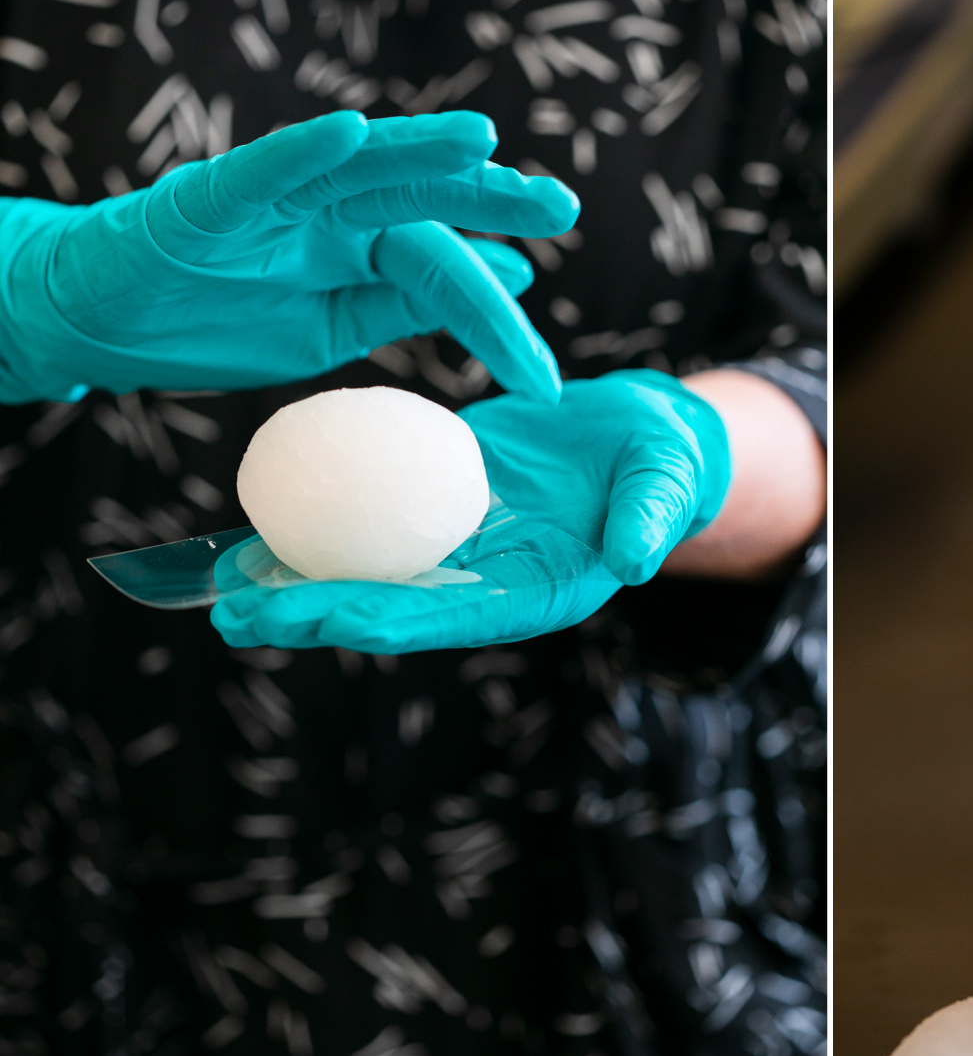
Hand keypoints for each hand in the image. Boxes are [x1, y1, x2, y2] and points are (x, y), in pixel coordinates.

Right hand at [0, 109, 575, 402]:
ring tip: (480, 139)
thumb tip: (514, 278)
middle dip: (491, 196)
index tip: (545, 374)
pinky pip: (262, 169)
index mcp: (360, 247)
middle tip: (560, 205)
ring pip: (358, 165)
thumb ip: (413, 300)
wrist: (97, 322)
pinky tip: (350, 132)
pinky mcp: (207, 199)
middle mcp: (327, 210)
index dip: (495, 313)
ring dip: (418, 148)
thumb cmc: (214, 323)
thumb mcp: (331, 330)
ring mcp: (272, 198)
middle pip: (422, 195)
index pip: (444, 267)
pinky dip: (304, 150)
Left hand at [210, 370, 731, 652]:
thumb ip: (650, 518)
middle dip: (313, 617)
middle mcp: (484, 585)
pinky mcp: (435, 513)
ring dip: (299, 584)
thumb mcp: (664, 482)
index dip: (384, 618)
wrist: (640, 437)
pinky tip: (264, 523)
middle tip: (235, 615)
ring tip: (226, 586)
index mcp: (535, 594)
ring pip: (366, 575)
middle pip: (388, 609)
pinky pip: (369, 524)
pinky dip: (320, 526)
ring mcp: (455, 553)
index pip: (449, 616)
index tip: (321, 617)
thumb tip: (639, 562)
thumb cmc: (663, 462)